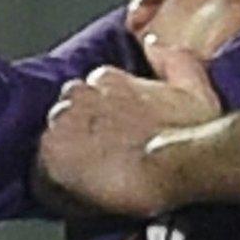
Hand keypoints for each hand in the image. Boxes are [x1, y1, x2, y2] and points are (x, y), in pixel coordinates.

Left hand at [36, 41, 220, 217]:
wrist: (179, 166)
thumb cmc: (192, 131)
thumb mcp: (195, 86)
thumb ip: (172, 59)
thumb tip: (153, 43)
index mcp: (107, 79)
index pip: (92, 92)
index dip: (106, 115)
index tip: (121, 132)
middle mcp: (78, 96)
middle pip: (69, 114)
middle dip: (85, 133)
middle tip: (111, 155)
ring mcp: (61, 126)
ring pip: (55, 142)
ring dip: (71, 157)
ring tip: (99, 178)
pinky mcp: (50, 158)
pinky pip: (43, 176)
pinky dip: (60, 187)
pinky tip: (86, 195)